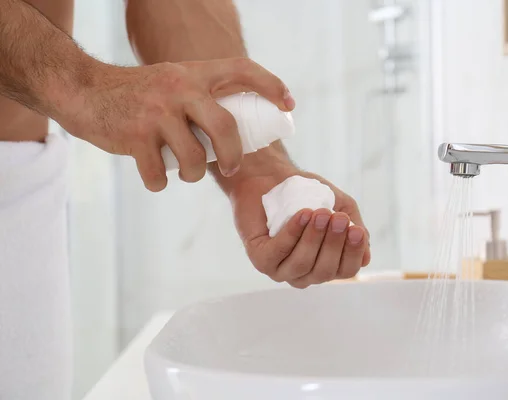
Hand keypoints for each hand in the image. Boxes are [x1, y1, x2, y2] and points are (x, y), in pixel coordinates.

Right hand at [55, 57, 292, 190]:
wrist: (83, 90)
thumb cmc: (135, 95)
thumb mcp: (172, 83)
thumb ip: (199, 100)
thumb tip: (233, 135)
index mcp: (193, 74)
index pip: (241, 69)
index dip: (270, 85)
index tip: (289, 105)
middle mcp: (179, 88)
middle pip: (225, 127)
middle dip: (234, 155)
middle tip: (232, 169)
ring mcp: (156, 112)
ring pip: (194, 159)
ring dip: (192, 174)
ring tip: (183, 172)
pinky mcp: (135, 135)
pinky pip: (159, 175)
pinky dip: (158, 183)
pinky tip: (154, 177)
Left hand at [229, 168, 370, 288]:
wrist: (273, 176)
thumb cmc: (308, 193)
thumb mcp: (340, 207)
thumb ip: (353, 229)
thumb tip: (366, 257)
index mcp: (327, 264)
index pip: (346, 270)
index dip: (353, 253)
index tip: (356, 230)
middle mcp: (305, 273)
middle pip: (325, 271)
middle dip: (333, 243)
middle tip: (337, 217)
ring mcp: (282, 269)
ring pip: (302, 264)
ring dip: (313, 238)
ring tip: (319, 212)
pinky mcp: (261, 259)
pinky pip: (278, 253)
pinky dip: (293, 233)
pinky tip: (302, 214)